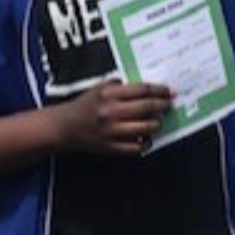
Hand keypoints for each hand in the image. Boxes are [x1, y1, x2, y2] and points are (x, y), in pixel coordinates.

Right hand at [54, 79, 171, 156]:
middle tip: (169, 105)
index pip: (142, 90)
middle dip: (163, 106)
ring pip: (145, 128)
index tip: (170, 92)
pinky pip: (135, 148)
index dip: (160, 91)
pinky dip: (145, 144)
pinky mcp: (109, 147)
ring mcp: (111, 131)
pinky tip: (148, 139)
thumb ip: (121, 85)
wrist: (64, 127)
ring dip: (156, 124)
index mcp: (109, 94)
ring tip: (158, 121)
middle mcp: (111, 112)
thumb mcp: (100, 88)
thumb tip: (148, 87)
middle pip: (147, 107)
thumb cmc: (86, 104)